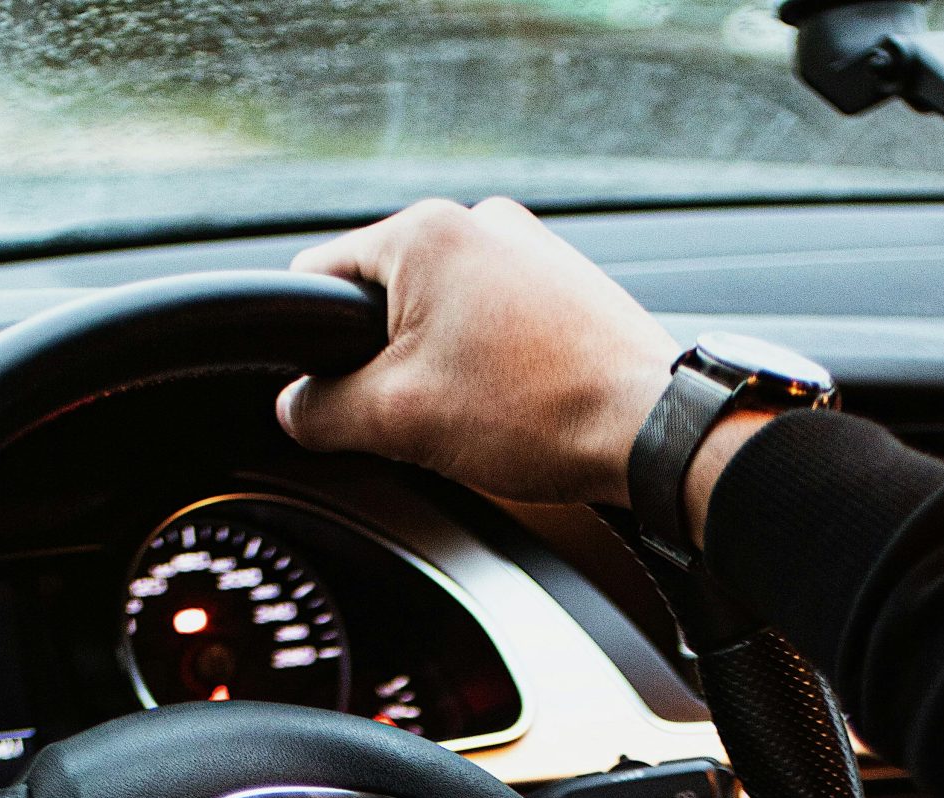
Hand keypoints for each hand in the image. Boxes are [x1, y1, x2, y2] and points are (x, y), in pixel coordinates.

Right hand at [276, 197, 678, 507]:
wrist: (650, 430)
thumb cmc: (538, 412)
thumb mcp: (398, 421)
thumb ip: (322, 411)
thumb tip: (293, 408)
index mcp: (424, 232)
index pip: (319, 278)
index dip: (311, 347)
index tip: (334, 397)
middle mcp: (477, 221)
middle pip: (384, 299)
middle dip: (388, 364)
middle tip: (421, 418)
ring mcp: (527, 247)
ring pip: (442, 315)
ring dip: (441, 368)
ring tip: (480, 415)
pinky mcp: (563, 282)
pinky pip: (494, 322)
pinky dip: (490, 365)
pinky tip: (515, 405)